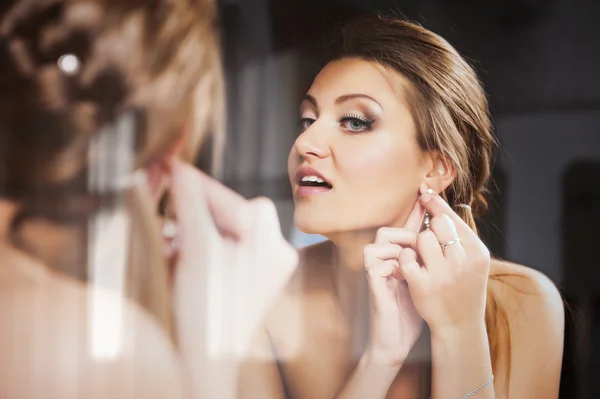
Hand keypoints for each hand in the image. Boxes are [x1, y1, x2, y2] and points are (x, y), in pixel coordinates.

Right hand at [169, 161, 297, 360]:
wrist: (202, 365)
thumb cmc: (206, 311)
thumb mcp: (197, 249)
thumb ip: (190, 202)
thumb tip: (178, 166)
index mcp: (273, 245)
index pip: (231, 200)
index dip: (196, 186)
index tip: (169, 168)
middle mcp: (273, 256)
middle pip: (227, 215)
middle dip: (192, 210)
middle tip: (164, 200)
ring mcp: (259, 271)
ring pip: (219, 232)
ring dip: (189, 229)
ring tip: (167, 237)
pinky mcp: (242, 284)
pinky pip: (218, 252)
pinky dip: (194, 248)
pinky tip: (174, 253)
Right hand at [362, 200, 425, 366]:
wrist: (396, 339)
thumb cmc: (412, 312)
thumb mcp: (425, 281)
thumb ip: (429, 260)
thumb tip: (447, 237)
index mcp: (397, 258)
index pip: (405, 229)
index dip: (416, 213)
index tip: (427, 196)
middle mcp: (383, 260)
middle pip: (389, 229)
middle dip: (409, 232)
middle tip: (425, 240)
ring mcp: (375, 270)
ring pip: (382, 239)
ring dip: (402, 247)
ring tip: (417, 260)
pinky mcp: (372, 281)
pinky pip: (377, 260)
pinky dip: (394, 264)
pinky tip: (406, 274)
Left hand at [398, 186, 489, 334]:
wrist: (460, 324)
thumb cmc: (464, 286)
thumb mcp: (472, 260)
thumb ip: (459, 233)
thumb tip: (436, 201)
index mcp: (477, 252)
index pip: (452, 218)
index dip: (435, 203)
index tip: (423, 192)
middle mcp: (462, 261)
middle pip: (437, 224)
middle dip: (429, 230)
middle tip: (432, 244)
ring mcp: (442, 274)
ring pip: (421, 238)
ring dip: (417, 245)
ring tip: (424, 259)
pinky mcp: (423, 286)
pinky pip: (407, 258)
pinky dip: (406, 260)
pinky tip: (410, 267)